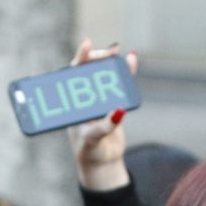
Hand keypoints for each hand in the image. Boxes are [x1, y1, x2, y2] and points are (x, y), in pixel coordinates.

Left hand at [67, 38, 134, 192]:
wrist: (101, 162)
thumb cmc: (90, 151)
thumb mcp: (93, 140)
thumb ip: (104, 127)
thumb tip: (119, 110)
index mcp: (73, 101)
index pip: (73, 74)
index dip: (80, 58)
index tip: (87, 44)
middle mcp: (84, 96)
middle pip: (90, 69)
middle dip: (99, 58)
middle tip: (111, 52)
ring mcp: (99, 98)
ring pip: (105, 74)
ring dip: (112, 62)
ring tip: (120, 54)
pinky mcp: (113, 102)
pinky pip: (120, 84)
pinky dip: (126, 72)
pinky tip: (132, 58)